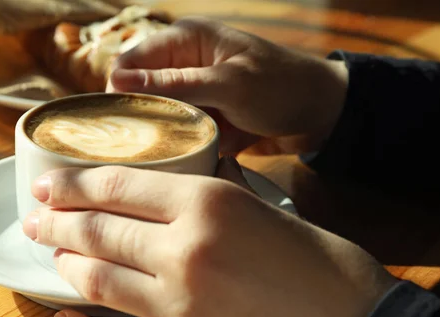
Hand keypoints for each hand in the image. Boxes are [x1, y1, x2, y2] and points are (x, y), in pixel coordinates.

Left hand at [22, 162, 395, 316]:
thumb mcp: (276, 214)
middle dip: (57, 223)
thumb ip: (225, 200)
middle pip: (98, 231)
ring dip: (65, 268)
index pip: (119, 185)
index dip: (73, 184)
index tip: (48, 186)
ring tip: (51, 257)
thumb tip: (196, 186)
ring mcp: (178, 308)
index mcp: (210, 204)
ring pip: (96, 282)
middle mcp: (184, 251)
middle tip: (35, 220)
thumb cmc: (332, 273)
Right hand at [107, 17, 348, 153]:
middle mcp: (183, 63)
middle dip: (142, 118)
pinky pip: (182, 132)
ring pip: (159, 116)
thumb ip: (175, 84)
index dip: (120, 92)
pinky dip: (188, 144)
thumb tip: (119, 80)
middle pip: (140, 92)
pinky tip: (197, 153)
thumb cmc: (281, 86)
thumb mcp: (228, 84)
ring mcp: (194, 92)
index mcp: (185, 39)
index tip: (119, 126)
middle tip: (145, 147)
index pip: (130, 62)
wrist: (321, 113)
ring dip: (167, 135)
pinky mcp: (205, 116)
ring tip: (174, 152)